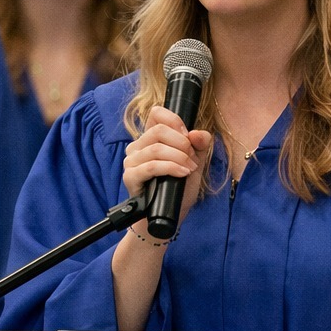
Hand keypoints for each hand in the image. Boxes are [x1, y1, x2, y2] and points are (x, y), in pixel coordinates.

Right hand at [123, 106, 211, 230]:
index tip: (188, 138)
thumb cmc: (178, 189)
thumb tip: (199, 133)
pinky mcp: (130, 177)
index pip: (156, 113)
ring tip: (189, 168)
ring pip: (156, 148)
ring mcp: (131, 162)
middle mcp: (137, 147)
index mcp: (150, 139)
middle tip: (192, 159)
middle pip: (159, 130)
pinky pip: (151, 166)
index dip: (175, 121)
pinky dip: (171, 167)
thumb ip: (199, 146)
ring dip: (179, 157)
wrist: (169, 216)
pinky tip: (182, 173)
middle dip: (182, 143)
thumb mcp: (194, 164)